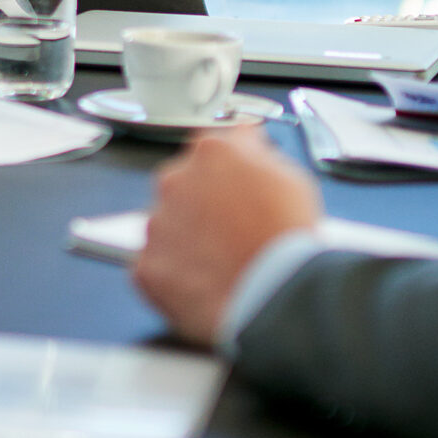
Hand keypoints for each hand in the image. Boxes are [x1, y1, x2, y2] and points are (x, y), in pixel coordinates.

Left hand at [131, 129, 322, 349]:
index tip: (236, 183)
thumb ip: (257, 154)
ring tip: (221, 260)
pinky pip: (156, 265)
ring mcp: (157, 224)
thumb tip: (246, 143)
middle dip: (202, 203)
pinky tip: (204, 281)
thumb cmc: (286, 237)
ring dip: (187, 237)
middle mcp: (175, 181)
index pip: (211, 148)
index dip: (228, 168)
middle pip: (183, 185)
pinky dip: (175, 273)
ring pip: (168, 225)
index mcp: (211, 153)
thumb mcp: (290, 177)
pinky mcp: (147, 266)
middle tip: (232, 229)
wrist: (274, 294)